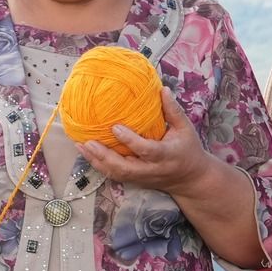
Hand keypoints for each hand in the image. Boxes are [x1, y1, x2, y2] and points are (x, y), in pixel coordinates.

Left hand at [77, 88, 212, 194]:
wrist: (190, 179)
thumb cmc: (188, 150)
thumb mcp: (186, 129)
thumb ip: (173, 110)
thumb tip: (162, 89)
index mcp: (166, 155)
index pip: (146, 150)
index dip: (130, 140)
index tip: (115, 127)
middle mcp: (152, 169)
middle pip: (125, 168)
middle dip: (105, 156)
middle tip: (89, 141)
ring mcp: (142, 177)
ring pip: (116, 174)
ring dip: (97, 161)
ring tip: (81, 146)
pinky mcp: (135, 181)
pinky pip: (115, 175)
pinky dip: (99, 165)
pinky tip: (87, 153)